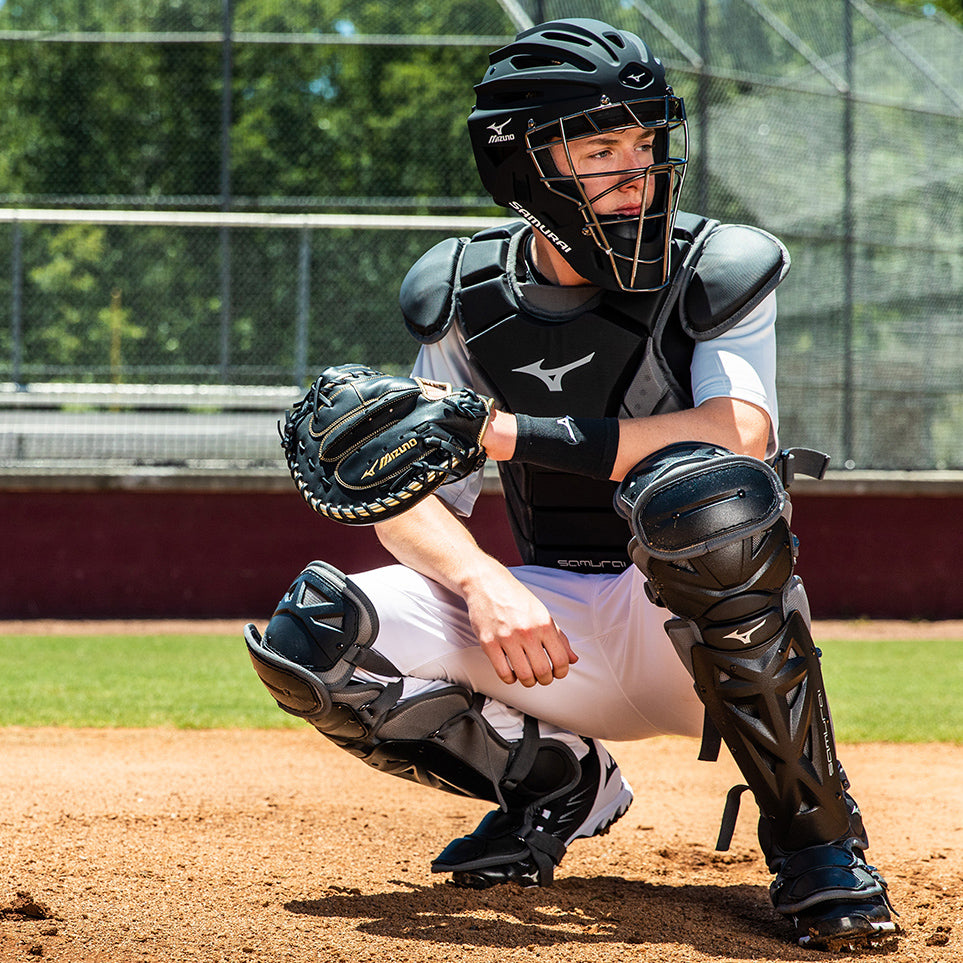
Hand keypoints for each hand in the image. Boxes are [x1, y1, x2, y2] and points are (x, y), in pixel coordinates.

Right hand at [462, 564, 577, 686]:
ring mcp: (506, 638)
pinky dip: (510, 679)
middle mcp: (526, 631)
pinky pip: (503, 672)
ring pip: (524, 676)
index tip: (558, 673)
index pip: (561, 659)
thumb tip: (572, 658)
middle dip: (545, 679)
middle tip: (542, 676)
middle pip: (543, 671)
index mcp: (543, 623)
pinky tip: (511, 673)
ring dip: (528, 681)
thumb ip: (559, 637)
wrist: (487, 583)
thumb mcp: (542, 613)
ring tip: (528, 676)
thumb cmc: (514, 597)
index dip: (562, 672)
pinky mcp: (488, 643)